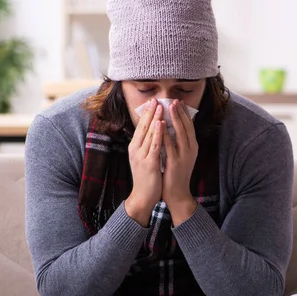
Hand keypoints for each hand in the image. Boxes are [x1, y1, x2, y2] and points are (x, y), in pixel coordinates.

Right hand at [125, 99, 163, 226]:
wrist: (142, 196)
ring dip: (154, 118)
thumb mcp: (145, 157)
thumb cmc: (146, 177)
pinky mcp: (148, 163)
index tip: (153, 101)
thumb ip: (148, 145)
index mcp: (135, 147)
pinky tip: (161, 124)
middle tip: (156, 98)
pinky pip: (154, 145)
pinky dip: (157, 134)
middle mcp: (135, 149)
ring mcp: (141, 156)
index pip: (141, 126)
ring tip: (160, 106)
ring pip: (148, 133)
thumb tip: (154, 132)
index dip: (147, 113)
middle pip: (143, 127)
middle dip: (150, 112)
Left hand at [162, 100, 197, 225]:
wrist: (177, 194)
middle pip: (187, 126)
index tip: (178, 101)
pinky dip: (166, 134)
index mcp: (192, 147)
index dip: (184, 113)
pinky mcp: (175, 163)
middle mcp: (191, 149)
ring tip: (170, 106)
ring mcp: (184, 156)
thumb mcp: (181, 155)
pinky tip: (161, 125)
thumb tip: (174, 126)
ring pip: (180, 133)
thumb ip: (179, 142)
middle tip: (175, 100)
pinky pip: (170, 145)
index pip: (189, 126)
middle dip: (180, 112)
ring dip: (175, 119)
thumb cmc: (176, 174)